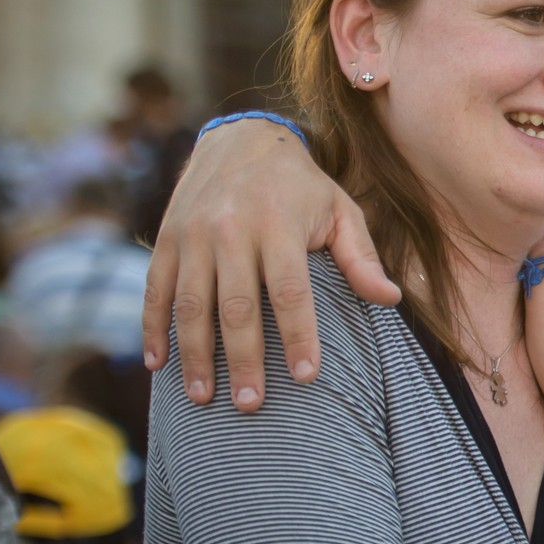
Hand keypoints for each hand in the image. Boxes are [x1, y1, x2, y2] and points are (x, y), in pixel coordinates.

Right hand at [141, 118, 399, 409]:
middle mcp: (231, 230)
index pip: (289, 291)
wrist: (242, 138)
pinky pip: (155, 290)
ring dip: (195, 355)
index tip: (306, 376)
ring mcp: (192, 235)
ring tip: (204, 397)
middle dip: (242, 359)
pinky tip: (158, 365)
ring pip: (190, 304)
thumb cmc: (302, 186)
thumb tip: (390, 300)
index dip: (297, 335)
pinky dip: (152, 329)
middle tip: (250, 404)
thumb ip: (362, 257)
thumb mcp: (340, 210)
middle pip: (236, 306)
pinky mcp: (166, 239)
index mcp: (279, 225)